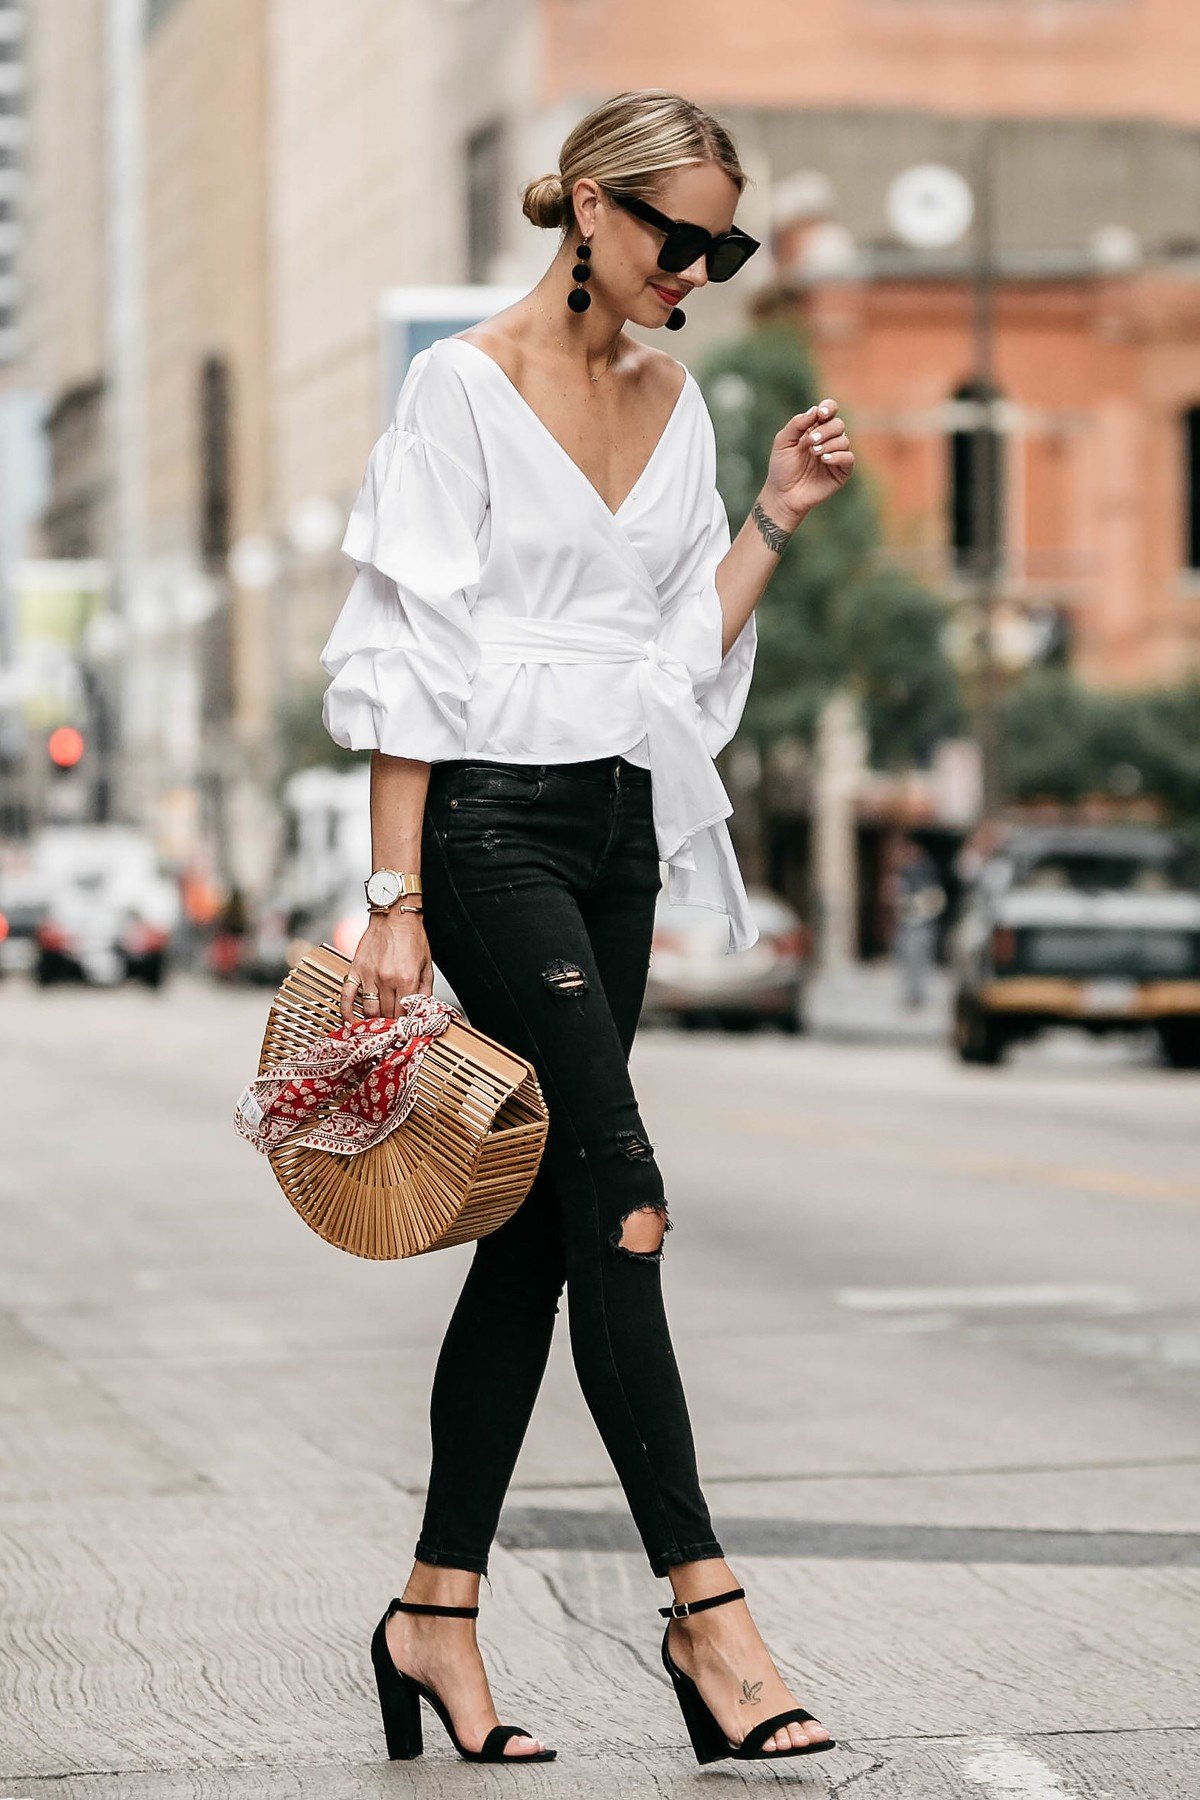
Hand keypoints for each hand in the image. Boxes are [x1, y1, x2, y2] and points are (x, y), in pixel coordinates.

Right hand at [339, 912, 433, 1022]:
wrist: (395, 915)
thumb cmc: (412, 938)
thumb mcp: (426, 965)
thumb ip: (425, 990)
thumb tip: (422, 1010)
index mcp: (407, 979)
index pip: (403, 1014)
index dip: (403, 1026)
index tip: (403, 1031)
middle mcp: (387, 979)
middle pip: (386, 1014)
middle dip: (390, 1025)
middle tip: (391, 1032)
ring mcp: (369, 975)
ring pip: (369, 1009)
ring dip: (372, 1021)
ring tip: (376, 1027)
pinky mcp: (356, 969)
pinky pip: (347, 995)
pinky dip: (346, 1011)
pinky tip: (349, 1022)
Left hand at [760, 397, 854, 528]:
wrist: (782, 495)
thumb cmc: (781, 468)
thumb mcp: (783, 441)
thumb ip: (797, 424)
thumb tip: (815, 410)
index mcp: (814, 429)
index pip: (829, 411)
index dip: (829, 408)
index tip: (821, 414)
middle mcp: (828, 440)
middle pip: (838, 424)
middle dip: (825, 430)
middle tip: (810, 442)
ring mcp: (836, 456)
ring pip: (844, 440)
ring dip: (828, 444)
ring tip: (814, 453)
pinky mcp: (841, 472)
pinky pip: (848, 458)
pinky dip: (837, 456)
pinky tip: (824, 460)